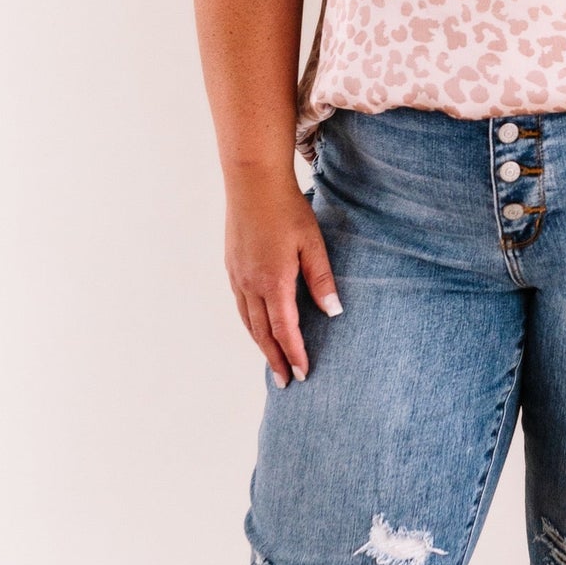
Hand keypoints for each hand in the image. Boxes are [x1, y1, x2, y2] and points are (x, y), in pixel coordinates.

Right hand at [224, 165, 341, 386]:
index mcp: (273, 281)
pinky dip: (250, 324)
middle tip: (285, 382)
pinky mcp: (232, 266)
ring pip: (248, 321)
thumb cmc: (287, 209)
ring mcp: (237, 276)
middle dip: (274, 359)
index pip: (285, 330)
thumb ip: (321, 280)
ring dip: (260, 345)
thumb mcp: (312, 243)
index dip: (294, 354)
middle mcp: (250, 284)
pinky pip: (240, 305)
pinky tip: (257, 328)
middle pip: (262, 333)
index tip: (303, 374)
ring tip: (271, 362)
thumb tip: (333, 312)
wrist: (252, 181)